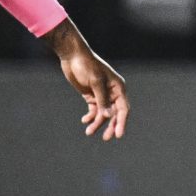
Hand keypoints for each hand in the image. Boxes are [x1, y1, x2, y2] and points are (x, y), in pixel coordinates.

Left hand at [51, 20, 129, 139]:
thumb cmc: (87, 66)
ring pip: (103, 114)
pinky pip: (94, 110)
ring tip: (88, 132)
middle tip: (105, 138)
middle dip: (110, 126)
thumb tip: (108, 117)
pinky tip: (84, 121)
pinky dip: (90, 117)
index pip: (123, 108)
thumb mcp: (95, 82)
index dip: (122, 122)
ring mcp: (102, 95)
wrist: (72, 56)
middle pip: (114, 114)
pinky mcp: (92, 96)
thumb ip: (102, 100)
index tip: (118, 135)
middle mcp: (112, 92)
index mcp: (118, 87)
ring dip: (97, 123)